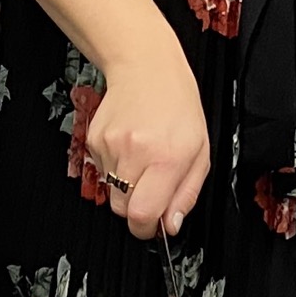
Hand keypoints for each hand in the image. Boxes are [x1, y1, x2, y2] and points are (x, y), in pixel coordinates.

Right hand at [86, 47, 209, 242]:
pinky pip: (102, 170)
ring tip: (143, 156)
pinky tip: (130, 145)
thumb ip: (187, 194)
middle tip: (151, 186)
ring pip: (112, 191)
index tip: (153, 226)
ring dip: (127, 184)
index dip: (147, 229)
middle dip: (137, 207)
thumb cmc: (177, 106)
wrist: (146, 67)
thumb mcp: (201, 151)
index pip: (142, 215)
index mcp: (167, 158)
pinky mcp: (94, 139)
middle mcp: (136, 152)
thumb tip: (171, 224)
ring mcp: (111, 145)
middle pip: (123, 209)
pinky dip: (115, 166)